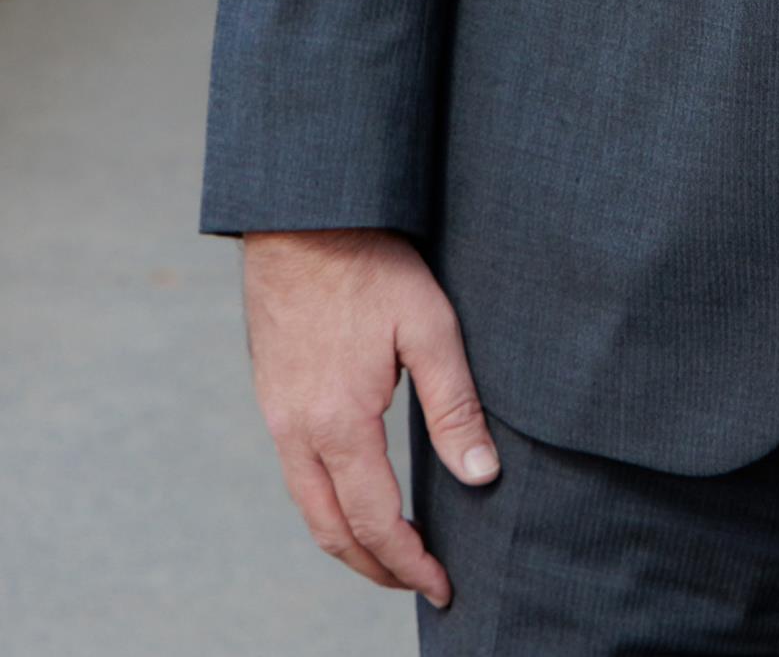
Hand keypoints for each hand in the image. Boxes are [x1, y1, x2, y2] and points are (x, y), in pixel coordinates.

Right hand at [242, 226, 500, 609]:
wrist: (301, 217)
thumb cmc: (370, 263)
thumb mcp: (429, 325)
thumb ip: (455, 405)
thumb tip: (481, 475)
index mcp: (339, 424)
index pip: (375, 523)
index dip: (410, 563)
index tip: (442, 585)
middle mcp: (298, 432)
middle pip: (333, 531)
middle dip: (377, 568)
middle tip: (419, 582)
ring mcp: (278, 417)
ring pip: (309, 507)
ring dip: (349, 542)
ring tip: (391, 553)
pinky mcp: (272, 397)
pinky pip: (297, 474)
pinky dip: (328, 505)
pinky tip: (357, 494)